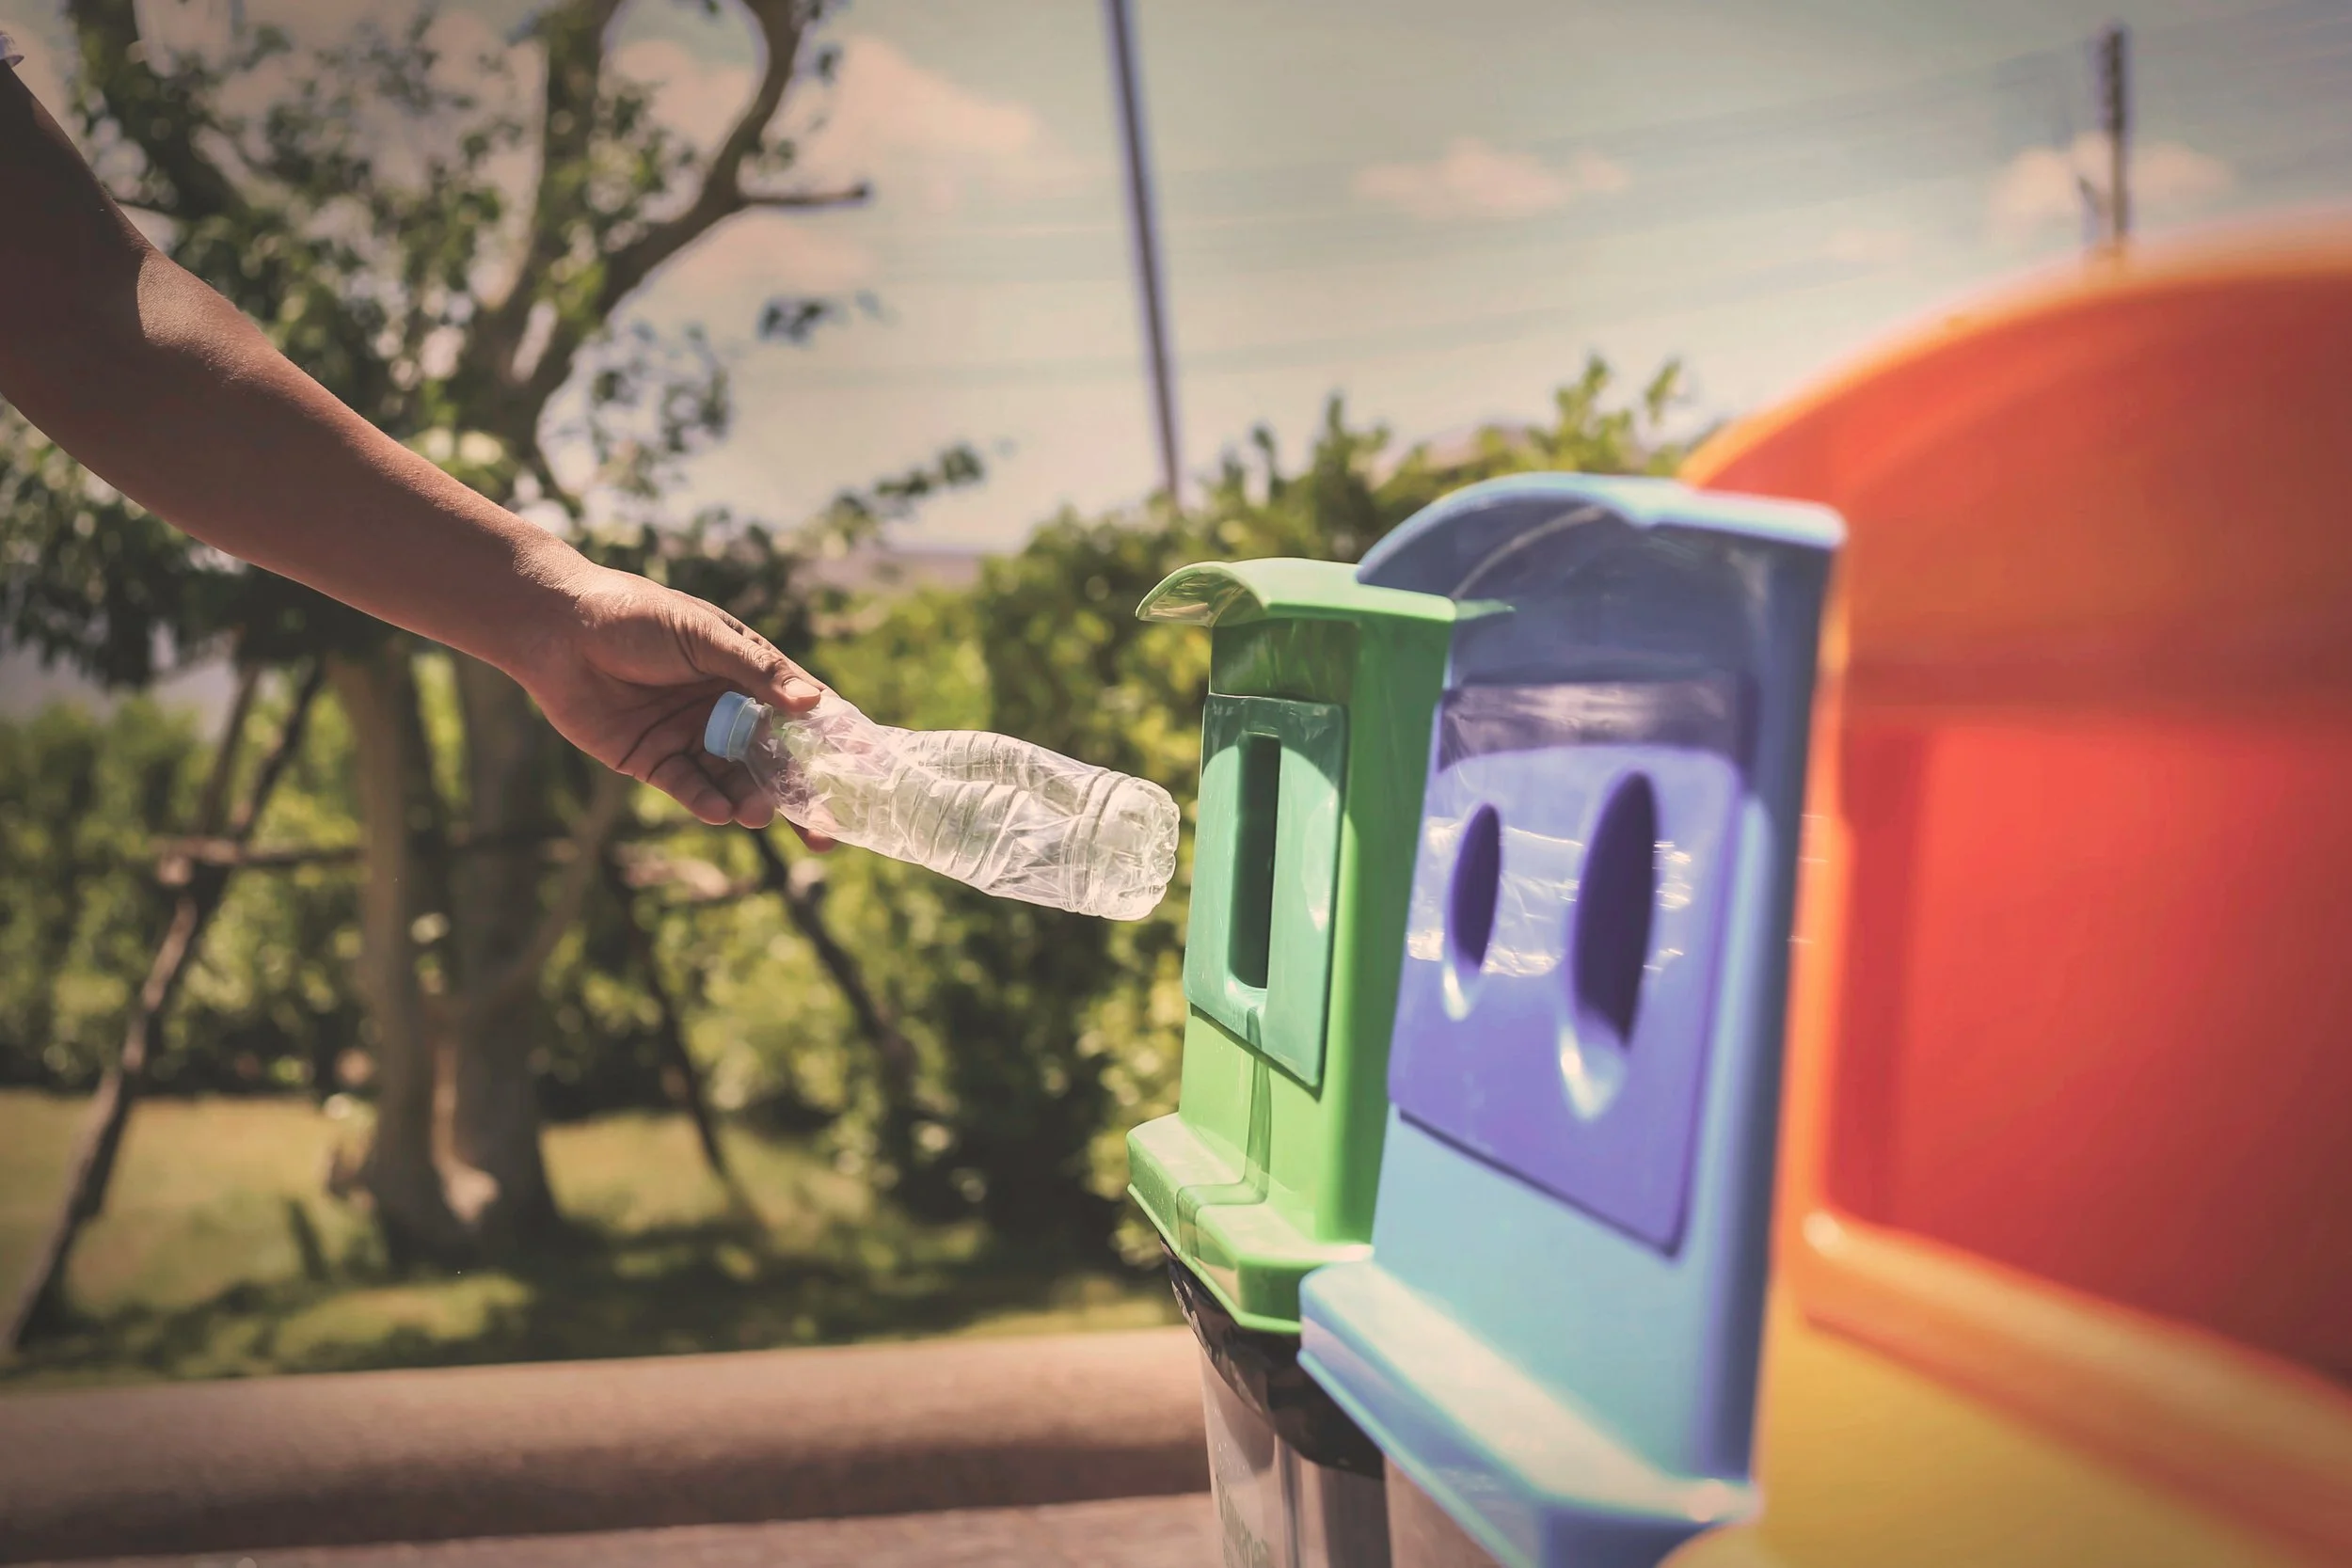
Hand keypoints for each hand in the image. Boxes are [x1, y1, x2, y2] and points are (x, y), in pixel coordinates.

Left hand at [514, 562, 833, 843]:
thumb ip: (756, 672)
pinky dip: (707, 802)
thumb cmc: (633, 616)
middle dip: (800, 795)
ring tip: (758, 814)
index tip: (865, 771)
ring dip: (752, 801)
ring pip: (734, 779)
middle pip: (775, 759)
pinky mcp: (653, 759)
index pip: (802, 711)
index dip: (833, 740)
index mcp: (747, 672)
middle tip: (824, 832)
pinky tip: (721, 812)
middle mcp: (725, 708)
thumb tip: (815, 703)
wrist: (556, 628)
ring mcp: (691, 736)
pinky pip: (689, 789)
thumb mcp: (702, 636)